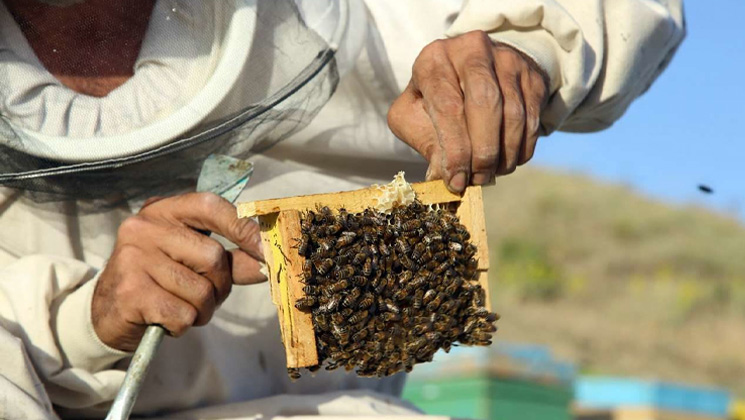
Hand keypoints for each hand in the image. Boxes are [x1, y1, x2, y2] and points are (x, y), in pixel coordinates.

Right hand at [92, 193, 265, 351]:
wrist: (107, 312)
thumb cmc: (159, 281)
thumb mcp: (193, 262)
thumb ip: (231, 259)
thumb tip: (268, 260)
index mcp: (164, 211)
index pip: (211, 206)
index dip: (243, 228)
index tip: (266, 250)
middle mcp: (145, 227)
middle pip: (213, 256)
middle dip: (221, 286)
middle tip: (206, 297)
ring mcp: (133, 258)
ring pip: (201, 291)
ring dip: (202, 310)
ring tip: (182, 308)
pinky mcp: (129, 291)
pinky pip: (182, 314)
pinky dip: (183, 324)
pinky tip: (165, 319)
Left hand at [388, 30, 548, 191]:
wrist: (471, 70)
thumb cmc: (436, 98)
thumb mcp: (415, 114)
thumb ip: (424, 142)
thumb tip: (442, 177)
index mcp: (434, 59)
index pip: (447, 106)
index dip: (455, 149)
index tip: (456, 180)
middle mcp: (471, 50)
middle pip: (485, 104)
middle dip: (482, 151)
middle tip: (477, 179)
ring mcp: (506, 59)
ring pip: (512, 114)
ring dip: (503, 154)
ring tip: (490, 174)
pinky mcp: (530, 75)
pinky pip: (531, 118)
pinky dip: (521, 148)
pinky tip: (507, 162)